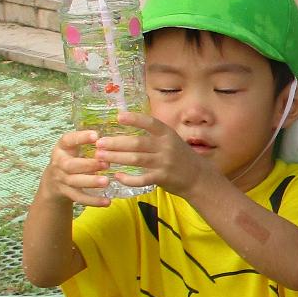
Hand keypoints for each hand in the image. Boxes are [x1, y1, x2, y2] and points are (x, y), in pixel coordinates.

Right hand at [43, 128, 111, 206]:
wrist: (53, 181)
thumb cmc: (70, 159)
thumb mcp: (73, 148)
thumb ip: (86, 143)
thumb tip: (111, 139)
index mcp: (61, 148)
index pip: (68, 140)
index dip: (81, 137)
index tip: (95, 135)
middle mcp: (59, 163)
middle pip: (71, 165)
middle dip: (88, 165)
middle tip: (106, 164)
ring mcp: (61, 180)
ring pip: (75, 182)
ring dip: (91, 182)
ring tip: (106, 181)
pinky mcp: (67, 193)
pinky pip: (80, 198)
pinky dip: (93, 201)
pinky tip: (107, 201)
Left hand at [91, 111, 208, 199]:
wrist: (198, 177)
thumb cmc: (180, 156)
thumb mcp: (172, 140)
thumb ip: (154, 134)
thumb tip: (130, 122)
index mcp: (168, 134)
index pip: (150, 123)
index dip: (135, 119)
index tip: (119, 116)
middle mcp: (166, 147)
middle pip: (137, 143)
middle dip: (116, 143)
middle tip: (99, 143)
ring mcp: (164, 163)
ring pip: (136, 160)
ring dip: (117, 158)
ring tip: (101, 156)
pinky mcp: (162, 178)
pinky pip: (142, 179)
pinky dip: (129, 179)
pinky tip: (118, 176)